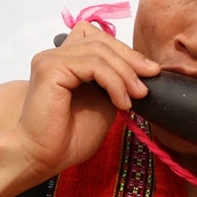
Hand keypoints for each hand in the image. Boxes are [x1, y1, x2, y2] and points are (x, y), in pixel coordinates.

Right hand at [16, 21, 158, 177]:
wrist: (45, 157)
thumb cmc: (69, 137)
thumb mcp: (104, 103)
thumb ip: (115, 82)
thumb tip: (141, 70)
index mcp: (66, 60)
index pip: (100, 39)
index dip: (126, 52)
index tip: (149, 72)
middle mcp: (56, 55)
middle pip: (102, 39)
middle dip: (131, 59)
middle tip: (151, 79)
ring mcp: (50, 59)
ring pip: (99, 50)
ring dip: (125, 73)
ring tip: (137, 96)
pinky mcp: (50, 68)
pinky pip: (92, 64)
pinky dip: (113, 82)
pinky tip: (121, 103)